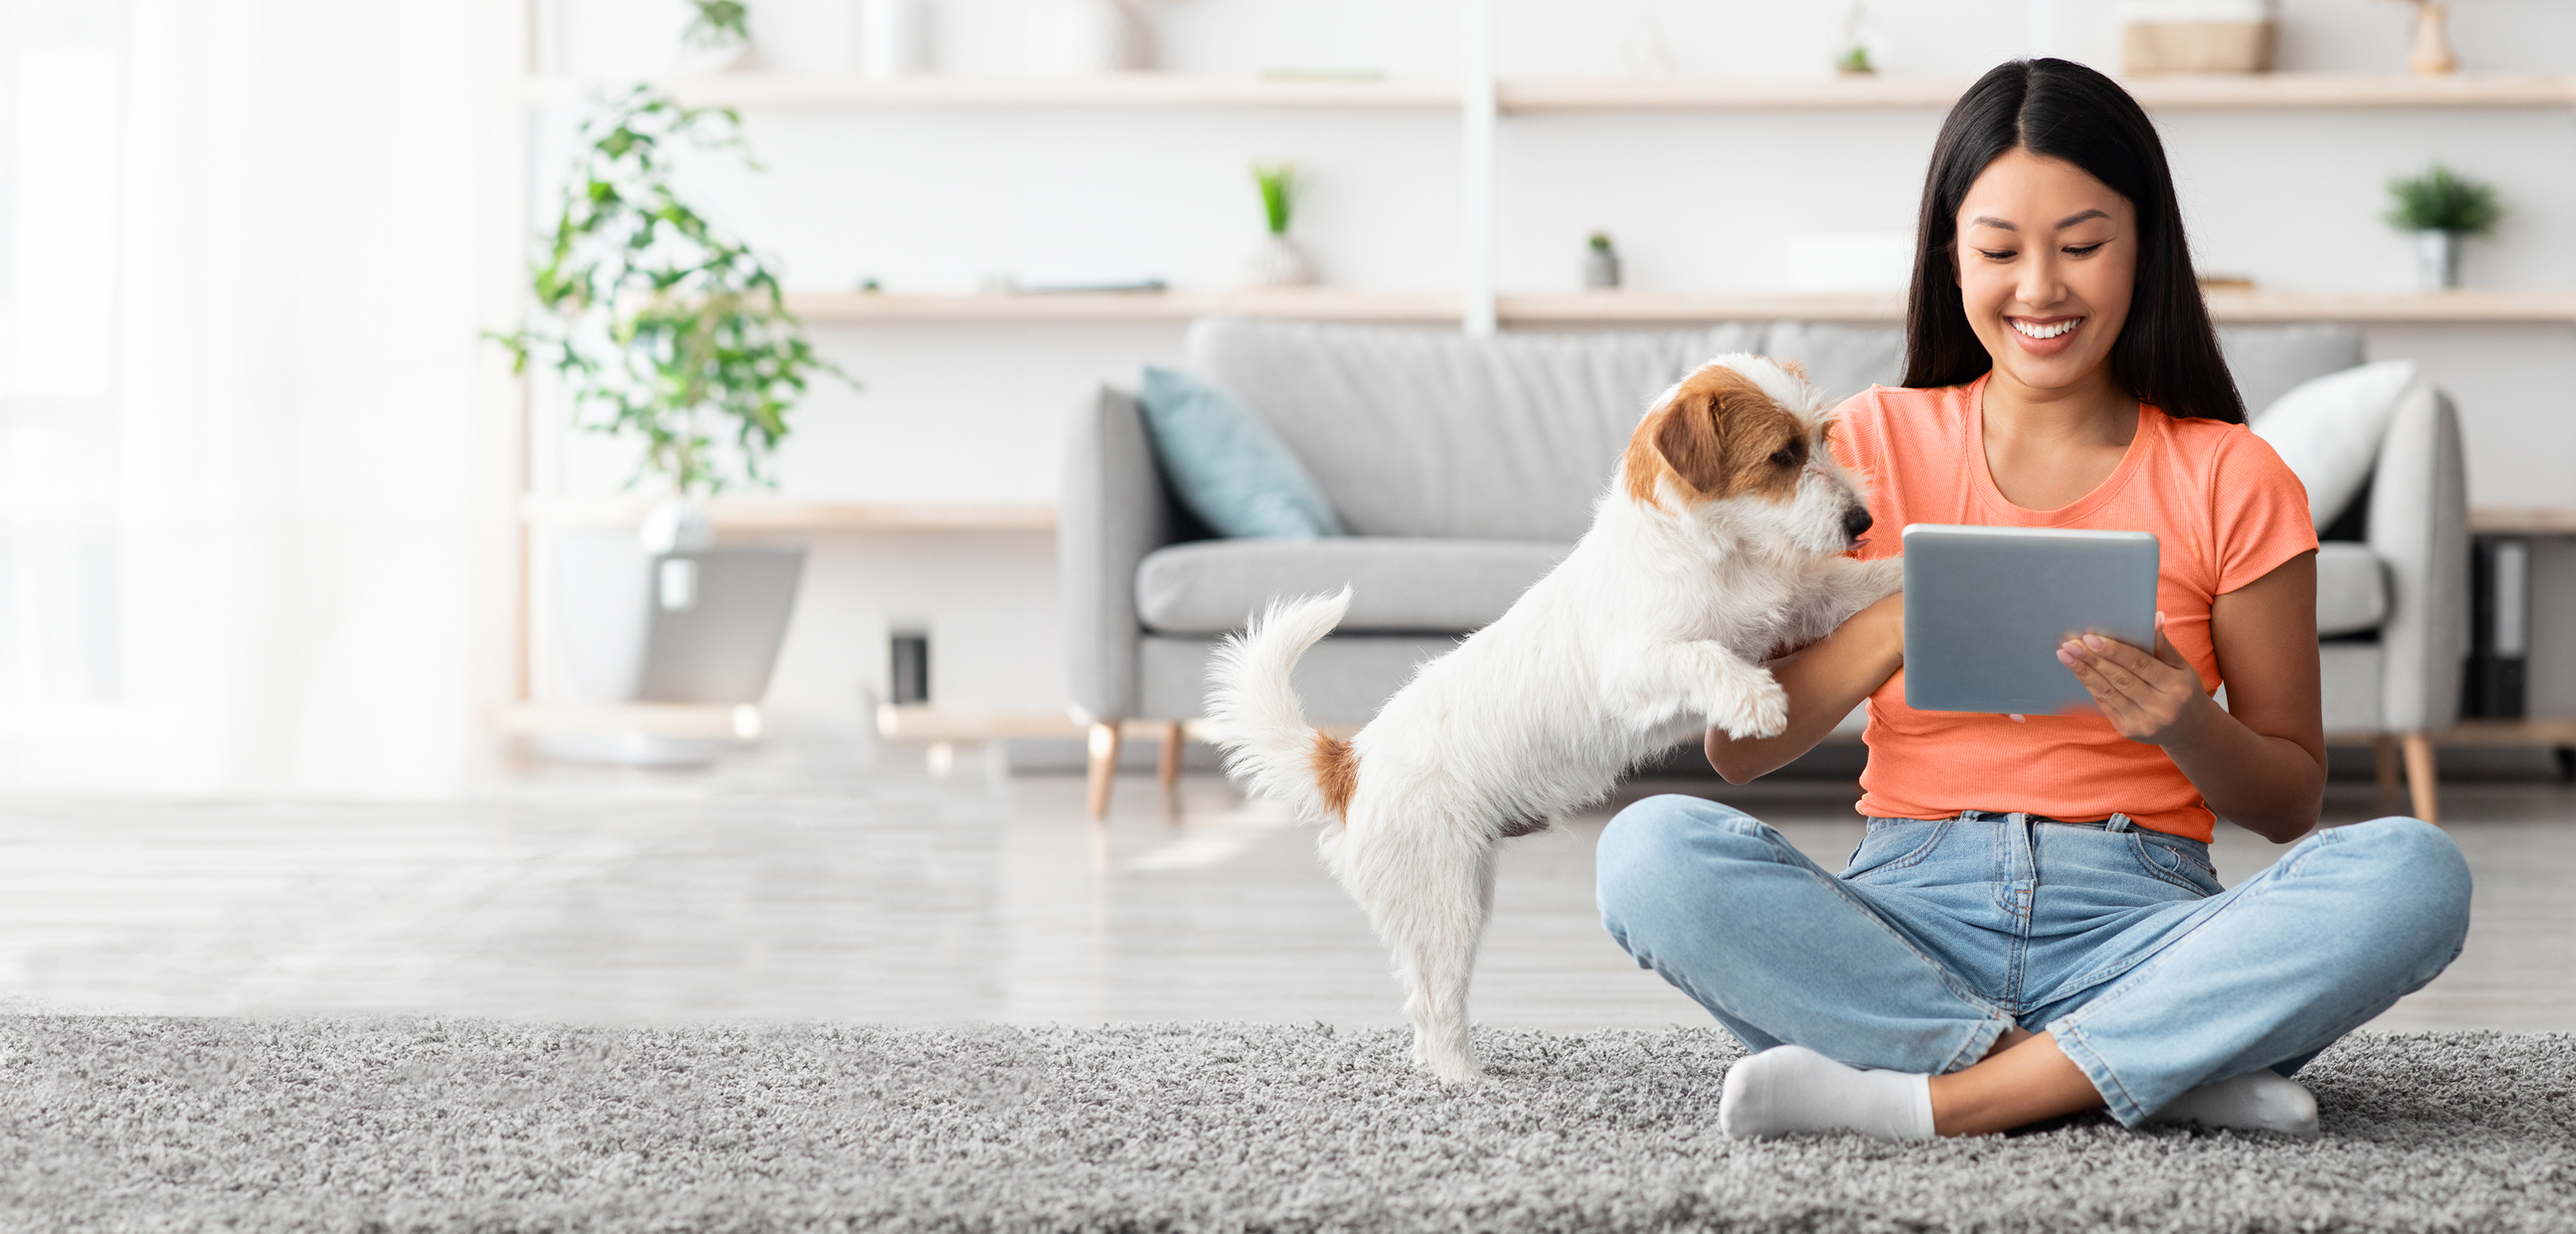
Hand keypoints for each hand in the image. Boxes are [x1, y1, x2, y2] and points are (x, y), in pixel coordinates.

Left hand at [2057, 612, 2209, 744]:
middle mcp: (2161, 708)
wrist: (2189, 728)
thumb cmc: (2182, 689)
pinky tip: (2078, 671)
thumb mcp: (2181, 667)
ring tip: (2065, 655)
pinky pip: (2104, 704)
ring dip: (2084, 672)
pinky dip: (2090, 685)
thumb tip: (2153, 617)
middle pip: (2120, 679)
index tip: (2090, 637)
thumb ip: (2163, 645)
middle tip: (2070, 643)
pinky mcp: (2129, 731)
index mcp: (2176, 688)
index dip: (2114, 651)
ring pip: (2108, 692)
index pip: (2140, 665)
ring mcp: (2144, 723)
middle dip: (2092, 660)